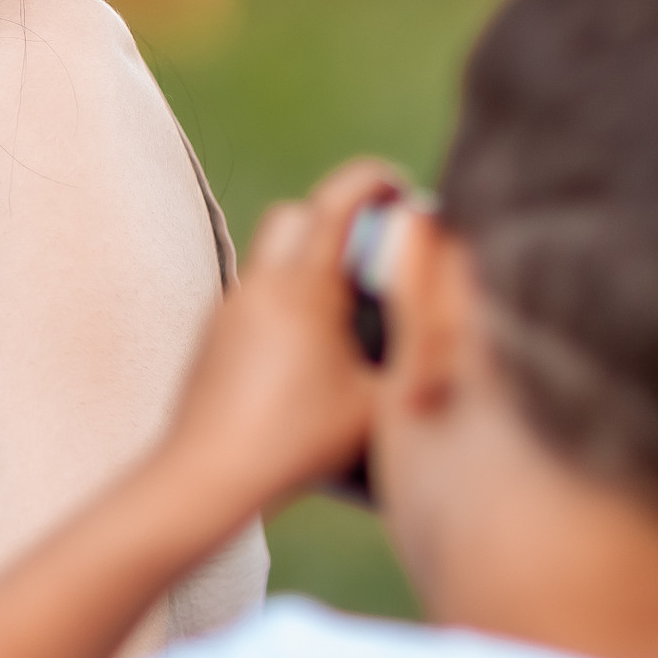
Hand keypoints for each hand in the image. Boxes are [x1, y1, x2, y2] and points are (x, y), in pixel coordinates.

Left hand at [159, 159, 400, 510]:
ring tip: (350, 315)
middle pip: (297, 214)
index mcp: (303, 285)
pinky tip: (312, 354)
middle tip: (378, 258)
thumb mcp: (380, 404)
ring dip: (313, 264)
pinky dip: (290, 302)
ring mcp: (231, 308)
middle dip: (340, 219)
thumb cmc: (296, 441)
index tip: (403, 188)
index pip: (339, 197)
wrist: (206, 477)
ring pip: (272, 255)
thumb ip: (418, 355)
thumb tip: (452, 322)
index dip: (376, 180)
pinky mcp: (214, 337)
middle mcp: (260, 283)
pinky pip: (257, 295)